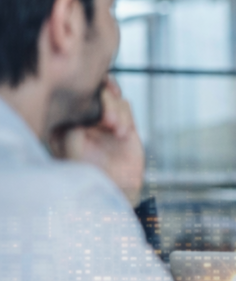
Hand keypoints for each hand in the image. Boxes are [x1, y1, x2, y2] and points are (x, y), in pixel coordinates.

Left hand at [50, 77, 144, 205]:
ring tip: (117, 131)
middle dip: (104, 102)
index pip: (71, 95)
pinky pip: (126, 106)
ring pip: (112, 96)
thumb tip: (83, 108)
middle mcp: (84, 117)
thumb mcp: (72, 152)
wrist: (115, 190)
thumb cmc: (88, 175)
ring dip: (116, 111)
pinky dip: (126, 117)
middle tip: (109, 121)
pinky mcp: (123, 123)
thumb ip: (72, 130)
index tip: (92, 103)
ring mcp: (104, 120)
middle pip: (94, 90)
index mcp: (64, 122)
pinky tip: (122, 134)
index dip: (83, 93)